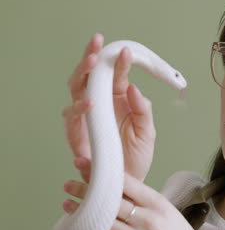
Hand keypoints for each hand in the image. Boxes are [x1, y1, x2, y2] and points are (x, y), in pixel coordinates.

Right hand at [61, 33, 155, 181]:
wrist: (128, 184)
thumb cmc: (137, 157)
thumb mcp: (147, 132)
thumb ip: (142, 110)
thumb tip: (133, 87)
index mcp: (118, 100)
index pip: (115, 75)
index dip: (118, 62)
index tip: (126, 51)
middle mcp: (100, 105)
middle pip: (90, 76)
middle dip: (91, 58)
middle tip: (97, 45)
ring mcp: (87, 119)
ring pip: (76, 91)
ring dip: (82, 76)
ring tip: (92, 64)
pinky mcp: (77, 135)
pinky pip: (73, 119)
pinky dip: (79, 109)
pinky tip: (90, 103)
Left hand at [63, 162, 201, 229]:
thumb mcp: (166, 210)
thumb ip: (143, 200)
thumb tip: (116, 186)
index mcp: (157, 203)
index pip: (125, 182)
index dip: (102, 171)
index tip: (85, 162)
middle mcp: (148, 219)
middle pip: (111, 200)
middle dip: (87, 190)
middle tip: (69, 183)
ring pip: (105, 222)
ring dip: (84, 212)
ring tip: (67, 204)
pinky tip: (78, 229)